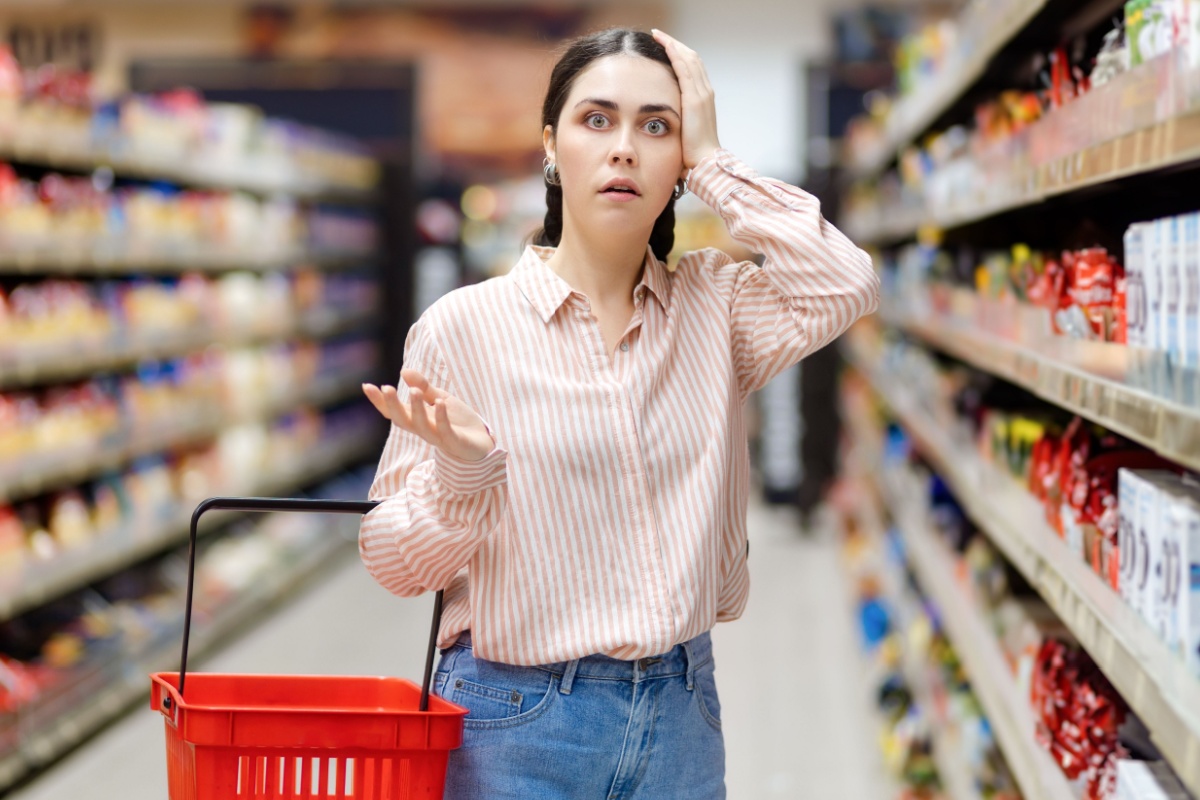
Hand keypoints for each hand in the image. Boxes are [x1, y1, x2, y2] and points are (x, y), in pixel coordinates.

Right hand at [363, 369, 494, 462]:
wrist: (482, 442)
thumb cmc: (458, 421)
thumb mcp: (440, 398)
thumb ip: (423, 386)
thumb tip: (404, 371)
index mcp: (416, 419)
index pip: (393, 411)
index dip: (379, 401)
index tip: (366, 386)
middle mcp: (423, 429)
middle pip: (402, 420)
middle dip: (392, 405)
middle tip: (386, 388)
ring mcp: (438, 437)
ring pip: (421, 426)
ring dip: (416, 408)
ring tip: (414, 391)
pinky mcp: (454, 442)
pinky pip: (445, 430)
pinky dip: (441, 417)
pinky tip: (439, 403)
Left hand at [651, 29, 719, 170]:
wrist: (705, 161)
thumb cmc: (693, 152)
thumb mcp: (686, 131)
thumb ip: (680, 121)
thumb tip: (666, 122)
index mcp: (704, 99)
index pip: (693, 68)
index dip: (680, 55)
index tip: (666, 47)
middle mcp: (706, 92)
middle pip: (692, 58)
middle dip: (676, 45)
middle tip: (660, 36)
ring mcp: (702, 94)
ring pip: (689, 59)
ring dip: (673, 45)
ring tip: (658, 35)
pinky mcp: (694, 98)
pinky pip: (685, 69)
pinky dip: (675, 54)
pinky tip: (665, 45)